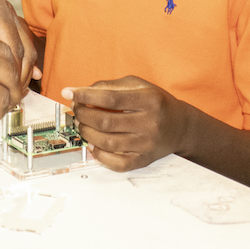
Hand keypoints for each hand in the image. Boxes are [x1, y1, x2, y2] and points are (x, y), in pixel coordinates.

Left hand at [0, 0, 38, 95]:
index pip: (15, 52)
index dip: (13, 78)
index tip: (8, 97)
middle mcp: (5, 9)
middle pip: (26, 49)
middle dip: (21, 76)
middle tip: (13, 98)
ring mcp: (4, 12)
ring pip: (24, 46)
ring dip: (20, 68)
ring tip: (12, 91)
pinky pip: (15, 40)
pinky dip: (15, 58)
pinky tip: (12, 76)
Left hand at [63, 76, 189, 171]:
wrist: (181, 126)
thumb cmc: (156, 102)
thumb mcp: (138, 85)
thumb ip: (110, 86)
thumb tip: (82, 92)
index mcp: (148, 100)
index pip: (110, 98)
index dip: (85, 95)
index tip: (68, 92)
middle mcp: (150, 123)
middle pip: (106, 121)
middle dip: (83, 114)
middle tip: (76, 110)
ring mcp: (147, 144)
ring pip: (107, 142)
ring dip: (87, 132)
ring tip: (81, 124)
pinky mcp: (144, 160)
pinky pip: (117, 163)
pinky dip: (99, 155)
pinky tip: (93, 143)